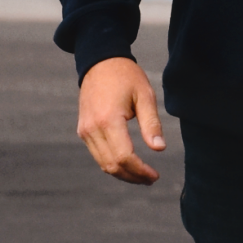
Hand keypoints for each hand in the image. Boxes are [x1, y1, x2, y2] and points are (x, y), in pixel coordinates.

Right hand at [77, 57, 165, 185]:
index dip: (140, 171)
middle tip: (151, 179)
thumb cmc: (126, 77)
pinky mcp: (83, 130)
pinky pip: (97, 154)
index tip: (155, 175)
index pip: (123, 157)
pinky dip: (113, 164)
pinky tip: (129, 165)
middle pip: (111, 165)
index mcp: (108, 120)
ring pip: (102, 163)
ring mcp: (84, 130)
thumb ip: (151, 124)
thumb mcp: (145, 96)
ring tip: (143, 176)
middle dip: (132, 176)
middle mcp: (92, 129)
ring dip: (122, 174)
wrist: (100, 63)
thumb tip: (159, 149)